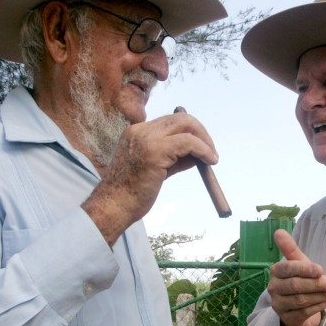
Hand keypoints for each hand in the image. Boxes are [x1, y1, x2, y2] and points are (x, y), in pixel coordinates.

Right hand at [82, 111, 217, 243]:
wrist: (113, 207)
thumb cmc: (130, 194)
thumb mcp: (154, 169)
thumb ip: (174, 158)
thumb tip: (198, 155)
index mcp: (136, 132)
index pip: (170, 121)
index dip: (190, 131)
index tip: (202, 147)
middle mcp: (141, 130)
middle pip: (180, 118)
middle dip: (200, 132)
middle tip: (211, 151)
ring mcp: (147, 139)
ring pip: (186, 125)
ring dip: (204, 140)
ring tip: (212, 158)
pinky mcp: (155, 151)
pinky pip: (188, 142)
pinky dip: (203, 149)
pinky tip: (209, 161)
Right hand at [269, 229, 325, 325]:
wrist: (297, 307)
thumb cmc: (300, 280)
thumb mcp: (298, 263)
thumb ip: (290, 248)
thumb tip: (278, 231)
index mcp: (276, 271)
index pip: (287, 269)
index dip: (304, 269)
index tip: (320, 269)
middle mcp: (273, 288)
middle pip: (295, 285)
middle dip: (316, 284)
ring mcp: (279, 305)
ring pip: (301, 300)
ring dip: (321, 295)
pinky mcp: (288, 318)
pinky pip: (305, 312)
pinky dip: (320, 305)